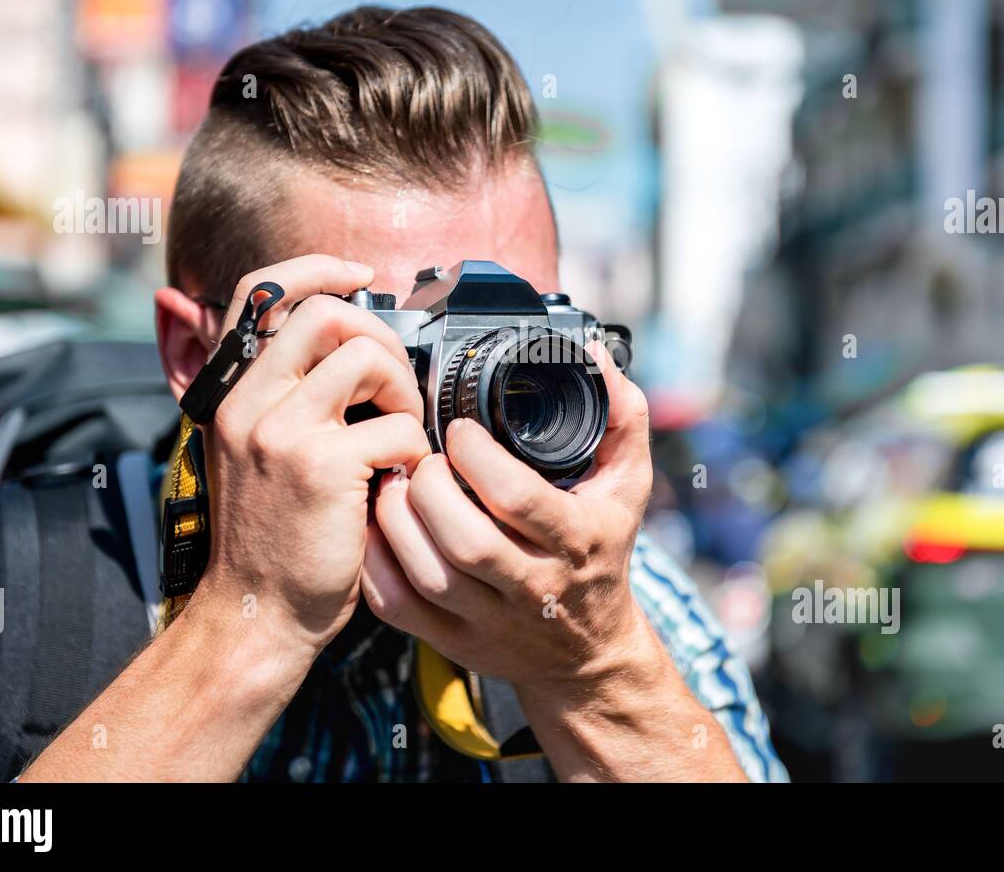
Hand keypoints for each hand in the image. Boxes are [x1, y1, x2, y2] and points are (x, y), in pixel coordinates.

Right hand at [195, 255, 432, 654]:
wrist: (256, 614)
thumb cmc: (273, 538)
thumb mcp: (257, 454)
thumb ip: (285, 399)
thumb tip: (347, 349)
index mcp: (232, 393)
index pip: (261, 292)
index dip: (317, 267)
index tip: (359, 273)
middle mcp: (248, 402)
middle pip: (327, 312)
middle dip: (380, 337)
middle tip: (395, 387)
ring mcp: (281, 431)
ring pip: (366, 356)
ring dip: (402, 390)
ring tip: (399, 432)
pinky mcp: (321, 466)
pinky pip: (396, 424)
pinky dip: (414, 448)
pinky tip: (401, 477)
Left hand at [363, 340, 652, 687]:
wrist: (588, 648)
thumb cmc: (601, 550)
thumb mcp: (627, 483)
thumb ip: (620, 415)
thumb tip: (593, 355)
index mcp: (577, 540)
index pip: (520, 501)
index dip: (479, 459)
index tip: (459, 429)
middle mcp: (534, 585)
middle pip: (467, 542)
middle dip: (429, 489)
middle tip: (417, 456)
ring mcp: (490, 620)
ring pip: (427, 575)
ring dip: (396, 521)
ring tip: (392, 482)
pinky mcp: (454, 641)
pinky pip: (398, 605)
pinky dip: (376, 563)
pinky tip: (376, 525)